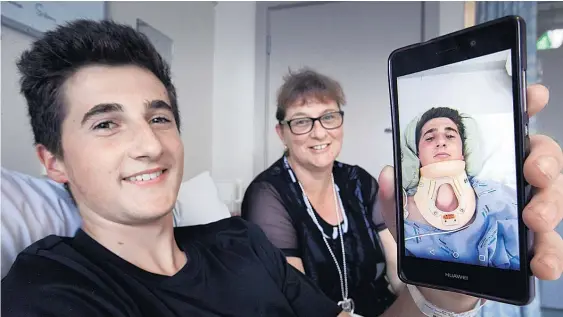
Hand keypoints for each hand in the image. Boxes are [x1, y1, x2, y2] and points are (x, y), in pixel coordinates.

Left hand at [377, 85, 562, 303]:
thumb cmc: (430, 237)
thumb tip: (388, 173)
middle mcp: (509, 185)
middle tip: (534, 171)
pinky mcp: (530, 249)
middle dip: (545, 160)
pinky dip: (551, 254)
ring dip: (550, 206)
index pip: (508, 129)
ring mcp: (523, 215)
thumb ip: (395, 195)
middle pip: (542, 160)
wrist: (439, 282)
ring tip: (534, 219)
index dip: (524, 107)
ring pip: (553, 199)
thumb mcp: (405, 214)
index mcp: (481, 166)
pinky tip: (542, 263)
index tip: (533, 95)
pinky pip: (551, 248)